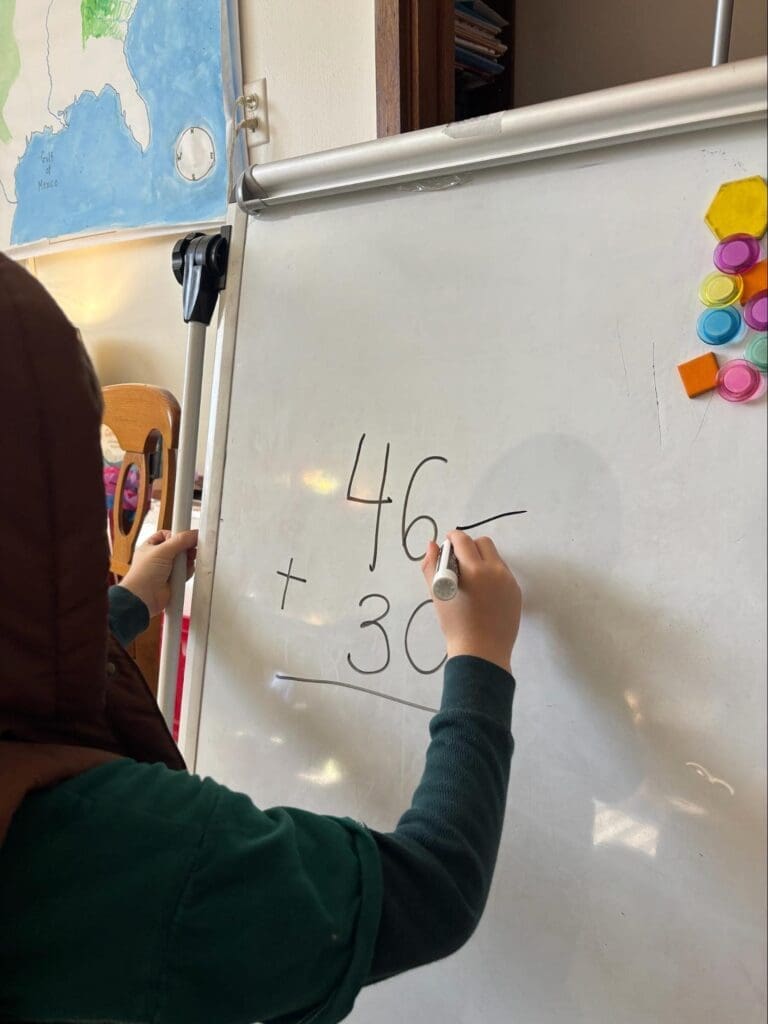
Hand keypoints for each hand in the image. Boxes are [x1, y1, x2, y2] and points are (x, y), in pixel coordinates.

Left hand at [120, 530, 197, 617]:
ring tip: (184, 564)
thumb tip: (192, 534)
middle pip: (178, 547)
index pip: (167, 534)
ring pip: (183, 560)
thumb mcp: (162, 551)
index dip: (176, 535)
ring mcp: (166, 569)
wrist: (144, 598)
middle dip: (185, 549)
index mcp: (151, 547)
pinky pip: (185, 572)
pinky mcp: (173, 580)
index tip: (186, 536)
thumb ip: (179, 541)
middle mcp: (158, 557)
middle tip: (189, 550)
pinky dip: (186, 572)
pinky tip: (183, 574)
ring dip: (186, 561)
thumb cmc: (143, 575)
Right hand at [422, 530, 520, 671]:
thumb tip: (433, 545)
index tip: (447, 545)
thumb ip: (432, 566)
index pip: (463, 540)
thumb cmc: (455, 624)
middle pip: (483, 543)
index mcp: (474, 569)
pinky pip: (503, 573)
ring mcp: (509, 581)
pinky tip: (483, 592)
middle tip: (458, 562)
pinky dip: (492, 574)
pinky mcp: (516, 592)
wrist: (481, 652)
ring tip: (470, 579)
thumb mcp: (438, 594)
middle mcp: (496, 570)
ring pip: (495, 557)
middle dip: (469, 546)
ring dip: (482, 559)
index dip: (453, 538)